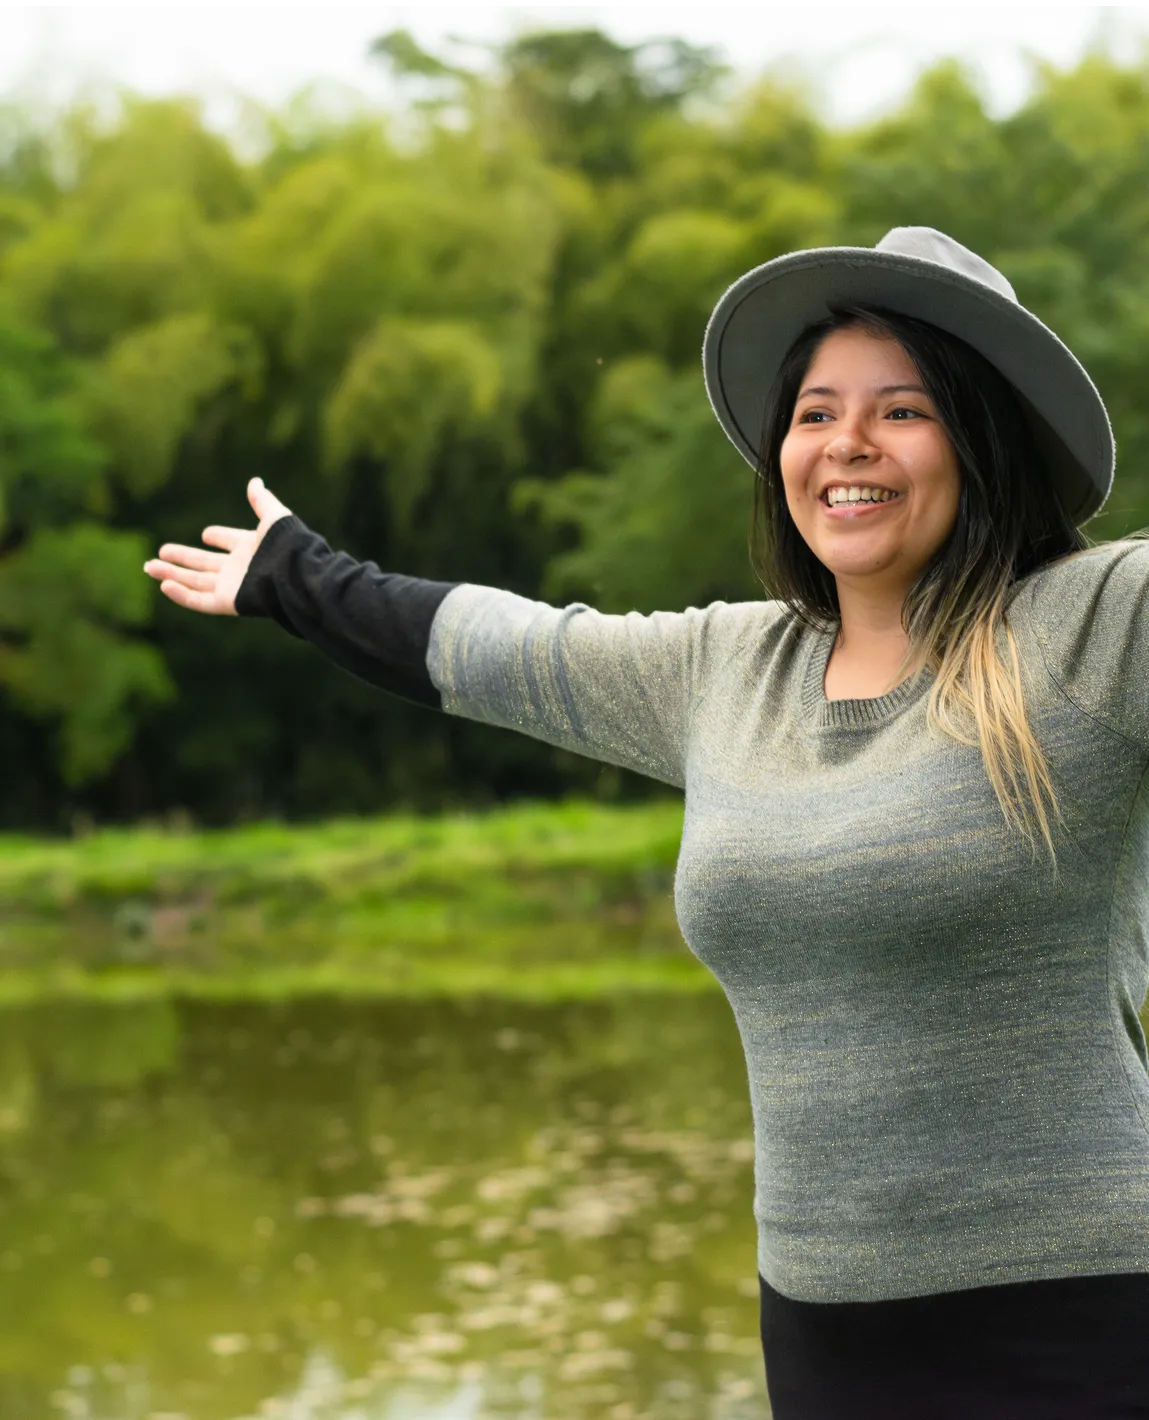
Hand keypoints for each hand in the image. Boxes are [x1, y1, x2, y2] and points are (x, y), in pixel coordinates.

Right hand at [144, 478, 292, 614]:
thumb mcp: (275, 517)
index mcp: (252, 548)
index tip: (206, 533)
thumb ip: (262, 501)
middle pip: (204, 564)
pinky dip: (182, 595)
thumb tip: (255, 481)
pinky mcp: (228, 602)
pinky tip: (164, 585)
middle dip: (182, 558)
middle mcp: (240, 568)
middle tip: (160, 551)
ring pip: (195, 581)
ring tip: (149, 567)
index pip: (231, 542)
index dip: (219, 536)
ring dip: (171, 574)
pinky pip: (200, 601)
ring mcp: (232, 586)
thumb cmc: (288, 546)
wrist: (296, 573)